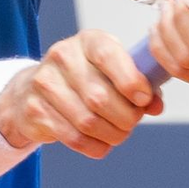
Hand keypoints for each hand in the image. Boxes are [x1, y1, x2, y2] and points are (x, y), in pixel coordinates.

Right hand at [0, 30, 163, 158]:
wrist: (33, 90)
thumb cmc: (85, 78)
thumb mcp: (112, 71)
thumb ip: (139, 85)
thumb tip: (155, 105)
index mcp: (87, 41)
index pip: (108, 56)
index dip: (130, 80)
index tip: (144, 99)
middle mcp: (63, 56)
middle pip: (99, 97)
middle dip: (125, 117)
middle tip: (132, 121)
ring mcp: (44, 83)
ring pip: (87, 121)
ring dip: (112, 134)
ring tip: (119, 133)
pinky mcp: (35, 109)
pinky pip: (74, 137)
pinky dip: (95, 146)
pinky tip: (102, 143)